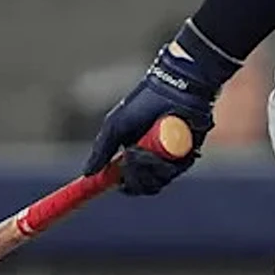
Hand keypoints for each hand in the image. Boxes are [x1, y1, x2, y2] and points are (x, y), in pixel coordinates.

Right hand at [82, 25, 235, 195]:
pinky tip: (160, 148)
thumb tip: (87, 173)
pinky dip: (164, 164)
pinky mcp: (187, 155)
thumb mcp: (116, 125)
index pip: (128, 181)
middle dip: (133, 176)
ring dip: (147, 167)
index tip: (115, 184)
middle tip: (130, 157)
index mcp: (134, 154)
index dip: (122, 185)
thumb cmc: (143, 103)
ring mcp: (170, 159)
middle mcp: (153, 159)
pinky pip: (174, 172)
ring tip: (142, 147)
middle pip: (142, 186)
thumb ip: (102, 149)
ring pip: (157, 181)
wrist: (174, 89)